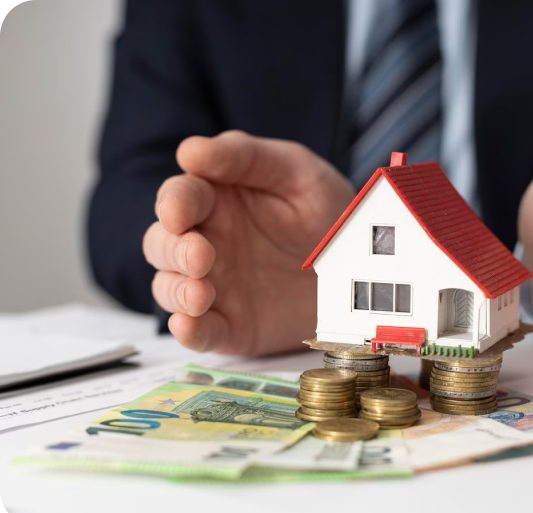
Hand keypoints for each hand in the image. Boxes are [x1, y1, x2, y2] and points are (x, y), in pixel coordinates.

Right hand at [143, 131, 353, 355]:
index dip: (173, 204)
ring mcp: (215, 286)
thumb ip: (246, 157)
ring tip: (200, 293)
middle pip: (162, 244)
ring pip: (168, 287)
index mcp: (216, 201)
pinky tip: (189, 325)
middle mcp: (206, 242)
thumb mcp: (296, 173)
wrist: (359, 270)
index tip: (179, 213)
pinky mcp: (229, 325)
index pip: (179, 197)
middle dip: (172, 249)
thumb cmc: (327, 213)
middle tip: (200, 255)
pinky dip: (188, 331)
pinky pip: (199, 331)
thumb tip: (189, 151)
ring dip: (175, 291)